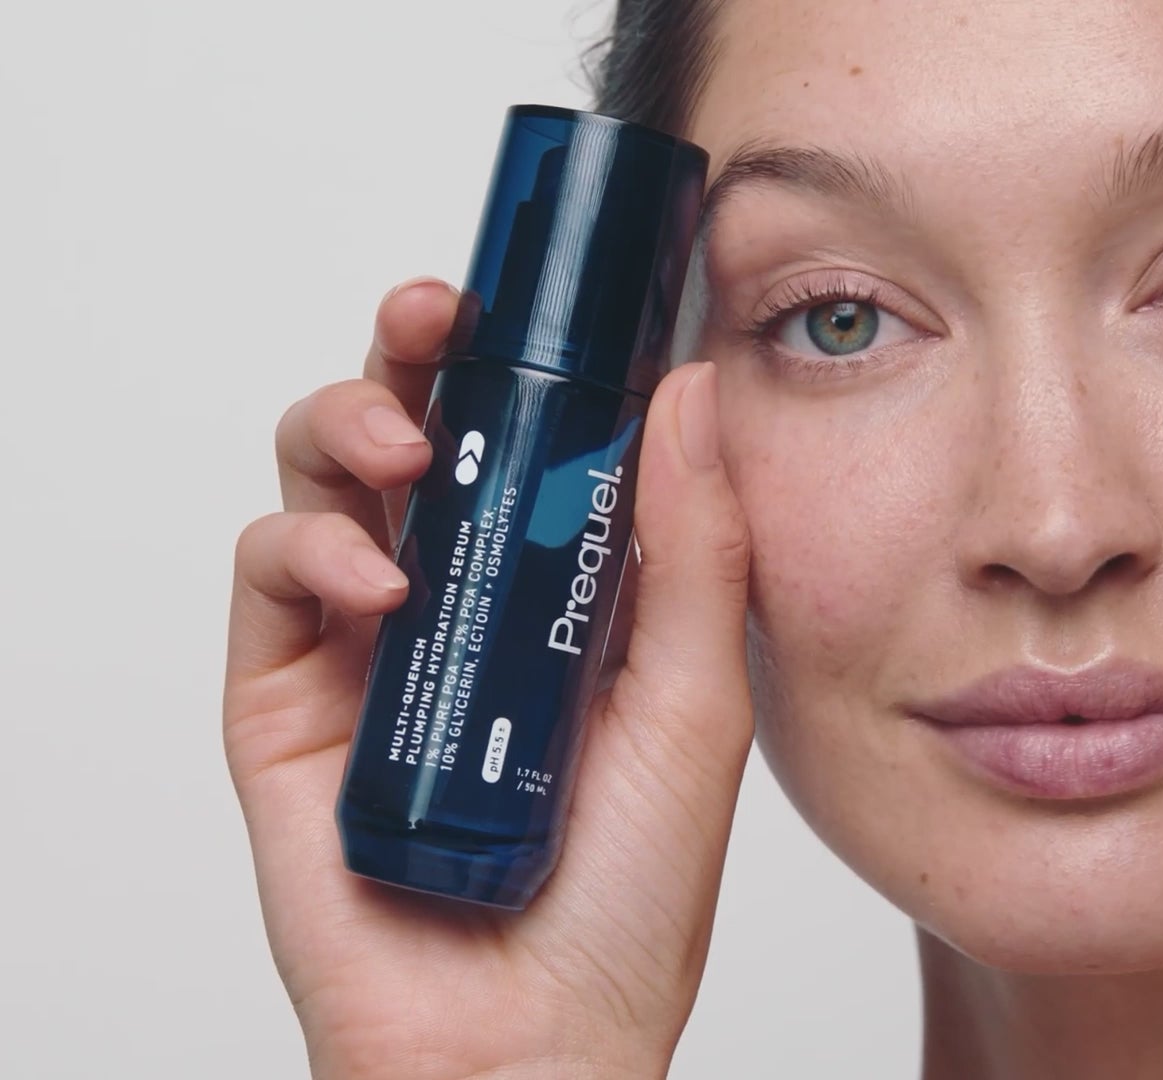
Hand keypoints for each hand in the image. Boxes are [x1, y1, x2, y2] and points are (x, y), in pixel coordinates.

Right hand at [223, 277, 752, 1078]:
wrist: (533, 1043)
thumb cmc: (626, 901)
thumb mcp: (690, 703)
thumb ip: (694, 551)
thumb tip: (692, 389)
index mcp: (564, 591)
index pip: (532, 438)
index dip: (527, 354)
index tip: (544, 290)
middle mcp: (465, 601)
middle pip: (417, 431)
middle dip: (416, 350)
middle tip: (437, 312)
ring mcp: (370, 647)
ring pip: (326, 477)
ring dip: (349, 422)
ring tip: (401, 441)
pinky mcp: (289, 704)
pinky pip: (267, 577)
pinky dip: (308, 545)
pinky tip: (373, 574)